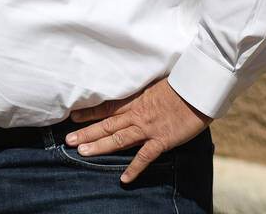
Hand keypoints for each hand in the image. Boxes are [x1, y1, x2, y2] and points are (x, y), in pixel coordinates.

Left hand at [64, 79, 211, 182]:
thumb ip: (142, 96)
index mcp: (135, 101)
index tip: (72, 117)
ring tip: (83, 153)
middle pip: (107, 124)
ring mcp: (148, 128)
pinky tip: (124, 179)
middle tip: (68, 140)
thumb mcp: (154, 87)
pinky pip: (145, 156)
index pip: (107, 107)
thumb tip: (134, 98)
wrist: (197, 90)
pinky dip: (134, 168)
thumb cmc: (179, 86)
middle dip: (86, 132)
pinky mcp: (161, 140)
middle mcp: (137, 115)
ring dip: (100, 146)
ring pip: (118, 139)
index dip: (89, 113)